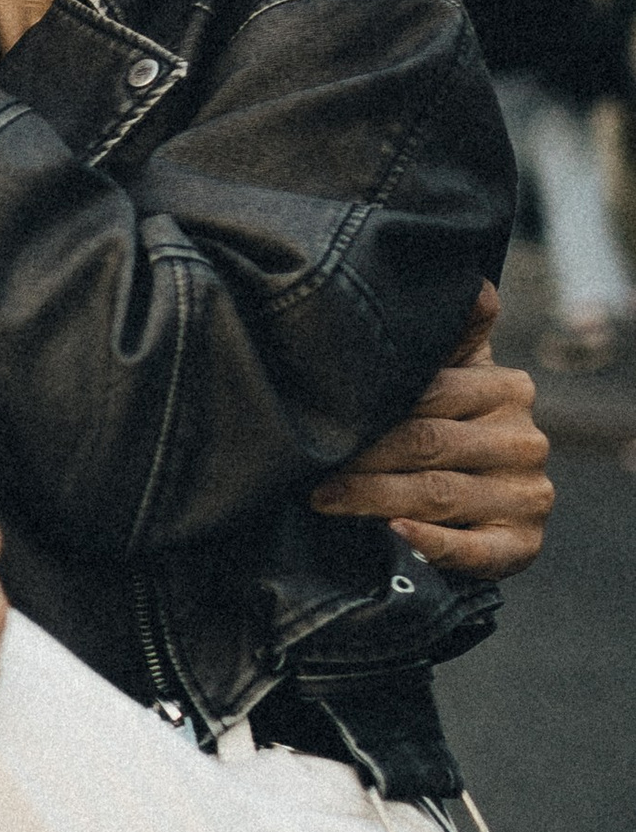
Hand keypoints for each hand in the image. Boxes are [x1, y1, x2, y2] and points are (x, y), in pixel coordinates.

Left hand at [308, 288, 554, 578]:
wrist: (480, 507)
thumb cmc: (447, 428)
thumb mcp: (453, 373)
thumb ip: (454, 332)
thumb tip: (470, 282)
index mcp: (508, 388)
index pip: (430, 393)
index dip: (371, 406)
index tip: (317, 414)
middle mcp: (525, 440)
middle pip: (426, 443)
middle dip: (360, 457)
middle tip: (306, 467)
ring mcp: (527, 495)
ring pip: (437, 493)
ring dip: (373, 499)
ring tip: (322, 499)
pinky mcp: (522, 545)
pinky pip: (473, 549)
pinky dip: (431, 543)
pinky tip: (394, 534)